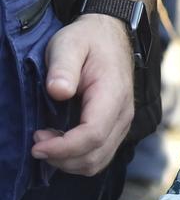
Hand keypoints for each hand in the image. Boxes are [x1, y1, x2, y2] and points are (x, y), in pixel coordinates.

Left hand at [32, 13, 134, 173]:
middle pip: (96, 155)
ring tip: (46, 144)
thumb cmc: (87, 41)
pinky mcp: (116, 129)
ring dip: (68, 162)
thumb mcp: (68, 45)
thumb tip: (57, 92)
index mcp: (112, 95)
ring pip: (98, 161)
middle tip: (36, 142)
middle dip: (62, 158)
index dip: (64, 147)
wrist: (111, 38)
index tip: (36, 144)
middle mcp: (123, 115)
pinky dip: (77, 158)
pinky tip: (59, 143)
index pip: (93, 134)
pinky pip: (100, 156)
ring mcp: (122, 124)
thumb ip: (63, 68)